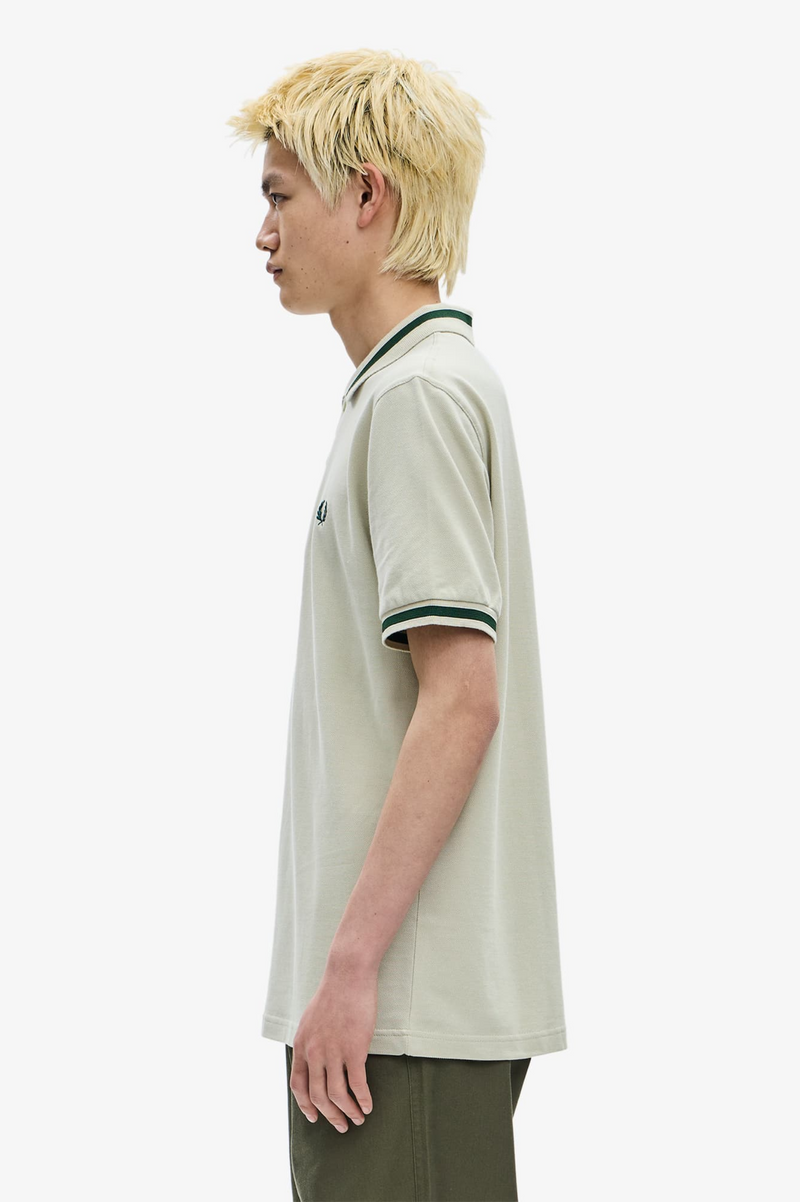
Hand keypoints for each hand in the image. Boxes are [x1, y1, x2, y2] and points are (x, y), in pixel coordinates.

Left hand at [290, 959, 377, 1132]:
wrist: (347, 975)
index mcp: (302, 1045)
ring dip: (348, 1112)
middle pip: (318, 1096)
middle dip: (330, 1116)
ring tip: (358, 1118)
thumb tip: (313, 1060)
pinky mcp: (354, 1049)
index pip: (298, 1086)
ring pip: (337, 1095)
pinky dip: (363, 1099)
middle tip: (341, 1125)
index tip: (314, 1117)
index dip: (305, 1106)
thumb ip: (310, 1041)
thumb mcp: (311, 1019)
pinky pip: (357, 1084)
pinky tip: (369, 1105)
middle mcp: (314, 1052)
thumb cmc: (333, 994)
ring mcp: (333, 1051)